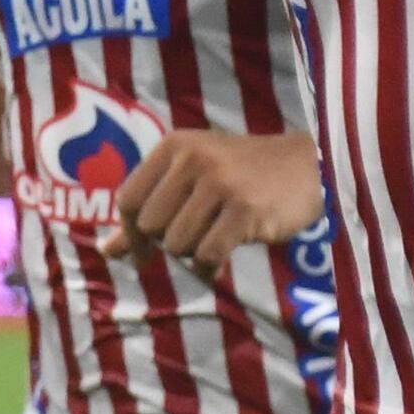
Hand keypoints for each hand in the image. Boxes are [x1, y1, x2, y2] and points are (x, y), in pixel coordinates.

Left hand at [98, 132, 324, 272]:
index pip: (128, 199)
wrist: (307, 167)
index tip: (144, 250)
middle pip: (150, 226)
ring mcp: (221, 184)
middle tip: (194, 236)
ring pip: (177, 244)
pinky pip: (206, 256)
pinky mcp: (245, 211)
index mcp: (175, 146)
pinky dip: (209, 267)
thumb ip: (147, 210)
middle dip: (167, 242)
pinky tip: (222, 256)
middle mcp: (194, 159)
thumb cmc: (241, 174)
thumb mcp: (191, 179)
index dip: (131, 233)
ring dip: (192, 254)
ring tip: (214, 240)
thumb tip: (106, 252)